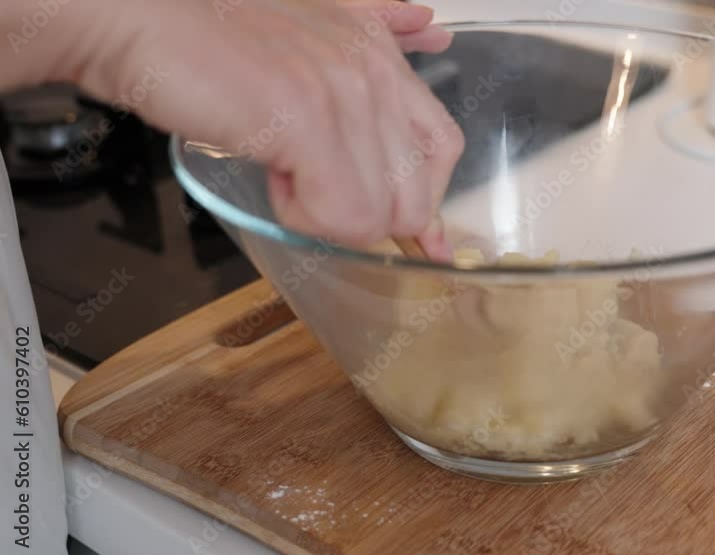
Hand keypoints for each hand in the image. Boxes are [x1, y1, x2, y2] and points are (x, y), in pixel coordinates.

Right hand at [44, 0, 463, 248]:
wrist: (138, 18)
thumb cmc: (213, 37)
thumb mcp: (313, 33)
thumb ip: (378, 36)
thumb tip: (431, 30)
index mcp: (381, 53)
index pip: (443, 148)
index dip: (427, 202)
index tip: (413, 240)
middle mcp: (375, 70)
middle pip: (415, 195)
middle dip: (365, 216)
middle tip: (310, 185)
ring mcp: (345, 95)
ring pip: (378, 216)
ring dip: (323, 214)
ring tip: (281, 170)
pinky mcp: (307, 122)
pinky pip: (344, 217)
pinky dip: (303, 217)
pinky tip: (271, 177)